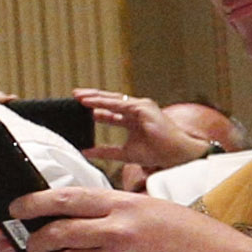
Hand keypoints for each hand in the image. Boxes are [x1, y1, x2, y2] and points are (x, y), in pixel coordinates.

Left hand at [13, 184, 251, 251]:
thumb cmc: (199, 238)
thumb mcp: (156, 209)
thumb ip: (119, 208)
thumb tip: (84, 209)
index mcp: (126, 204)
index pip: (65, 198)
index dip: (33, 202)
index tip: (16, 206)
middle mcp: (119, 230)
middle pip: (57, 233)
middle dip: (35, 239)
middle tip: (27, 242)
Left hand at [77, 89, 217, 174]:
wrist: (176, 154)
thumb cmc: (157, 153)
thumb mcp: (125, 153)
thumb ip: (106, 151)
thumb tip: (86, 152)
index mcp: (133, 119)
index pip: (110, 111)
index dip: (95, 108)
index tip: (79, 108)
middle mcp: (137, 111)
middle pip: (110, 101)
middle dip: (92, 98)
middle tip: (74, 96)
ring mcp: (141, 107)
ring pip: (113, 99)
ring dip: (95, 97)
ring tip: (78, 96)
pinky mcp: (143, 107)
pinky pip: (119, 103)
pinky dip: (104, 102)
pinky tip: (90, 102)